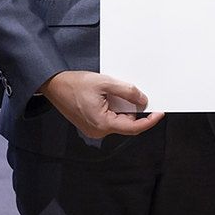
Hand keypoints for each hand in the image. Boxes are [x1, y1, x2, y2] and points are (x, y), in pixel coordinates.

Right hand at [39, 70, 164, 139]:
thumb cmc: (75, 84)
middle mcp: (98, 131)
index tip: (159, 113)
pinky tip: (107, 96)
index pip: (133, 127)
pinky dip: (113, 108)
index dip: (149, 121)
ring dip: (122, 107)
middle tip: (134, 92)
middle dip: (132, 109)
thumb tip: (143, 101)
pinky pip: (109, 118)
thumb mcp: (106, 83)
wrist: (54, 85)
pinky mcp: (90, 124)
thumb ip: (128, 92)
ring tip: (112, 91)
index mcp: (102, 124)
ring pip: (117, 120)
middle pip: (126, 123)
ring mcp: (93, 129)